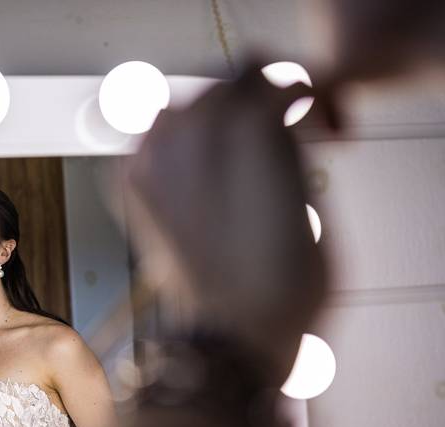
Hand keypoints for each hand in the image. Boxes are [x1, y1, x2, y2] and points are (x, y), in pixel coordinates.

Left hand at [124, 66, 326, 382]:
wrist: (230, 336)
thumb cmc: (282, 285)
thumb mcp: (314, 198)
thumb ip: (290, 141)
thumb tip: (275, 120)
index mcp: (250, 126)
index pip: (271, 71)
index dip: (300, 91)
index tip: (311, 118)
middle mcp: (191, 130)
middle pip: (226, 82)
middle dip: (256, 104)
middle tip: (279, 140)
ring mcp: (153, 155)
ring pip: (186, 104)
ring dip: (215, 123)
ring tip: (239, 163)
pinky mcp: (130, 183)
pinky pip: (154, 139)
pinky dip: (177, 148)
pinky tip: (203, 179)